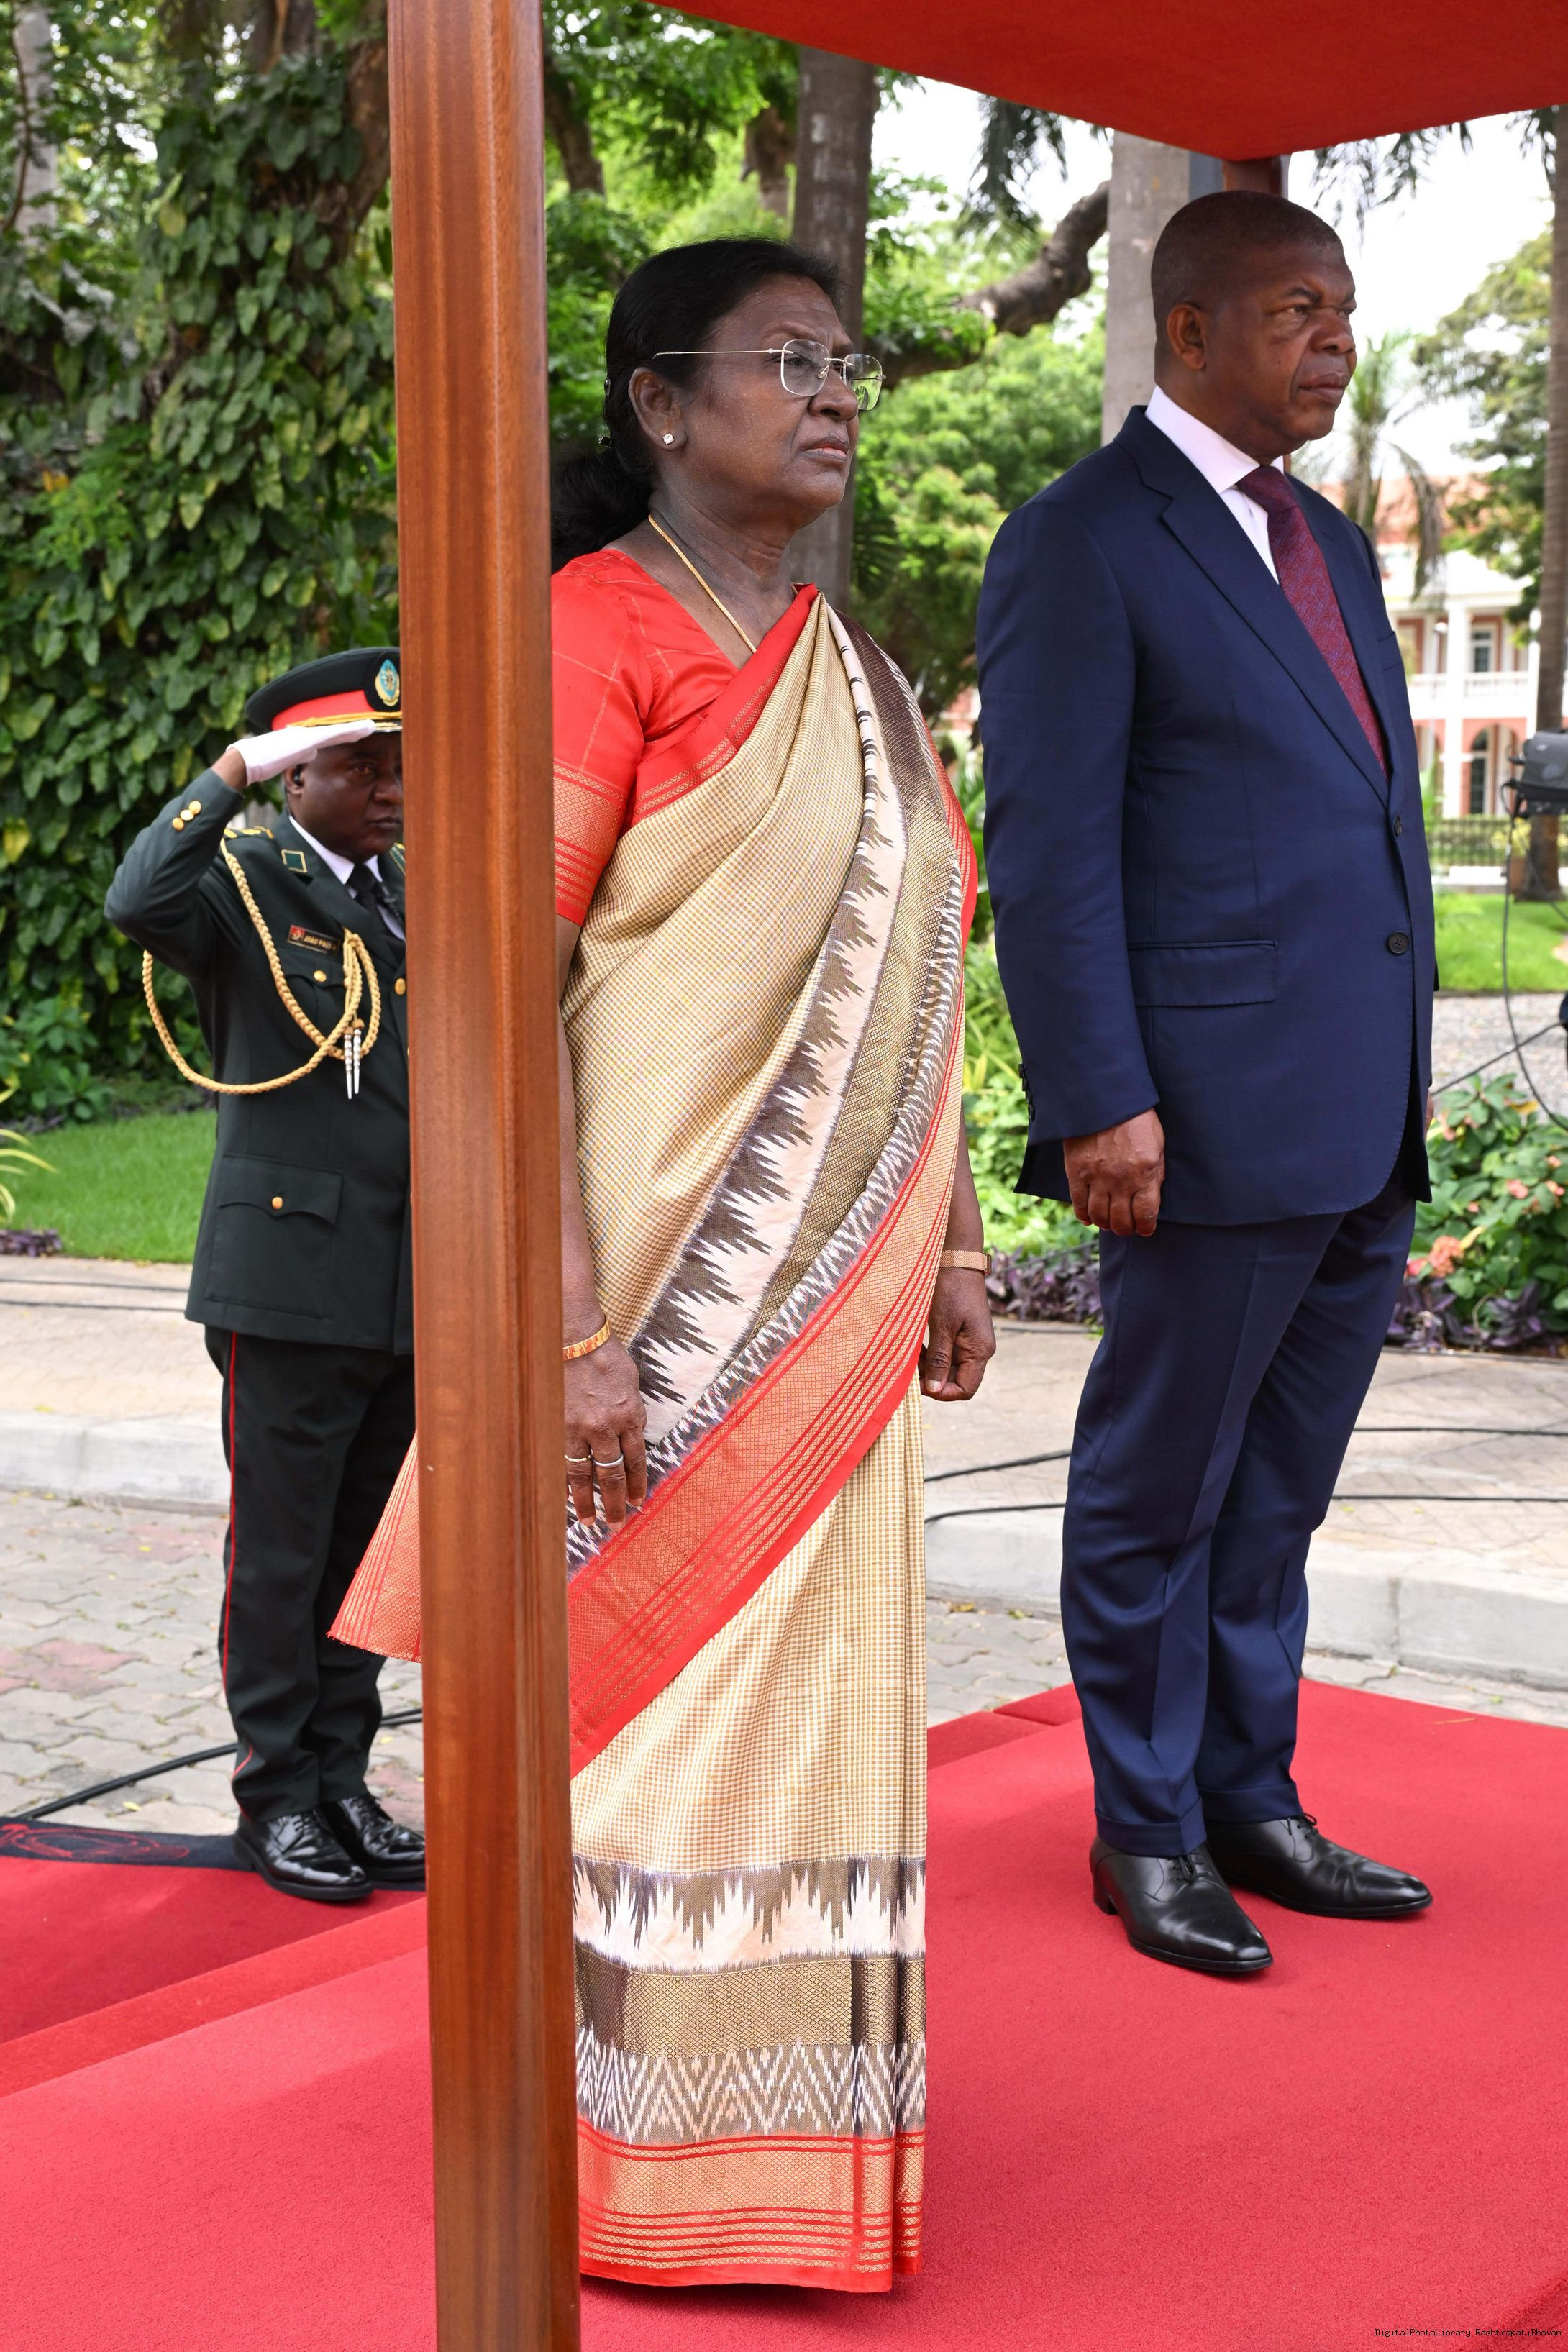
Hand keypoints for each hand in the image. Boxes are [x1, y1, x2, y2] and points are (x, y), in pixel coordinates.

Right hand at [222, 717, 375, 787]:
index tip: (359, 732)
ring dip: (355, 728)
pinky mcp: (306, 739)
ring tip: (373, 726)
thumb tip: (313, 753)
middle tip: (372, 725)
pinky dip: (350, 731)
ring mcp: (305, 735)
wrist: (244, 761)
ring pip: (336, 731)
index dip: (344, 734)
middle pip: (334, 730)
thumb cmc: (259, 763)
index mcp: (301, 737)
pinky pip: (333, 735)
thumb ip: (301, 754)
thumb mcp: (286, 759)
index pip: (327, 735)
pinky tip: (364, 730)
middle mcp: (305, 732)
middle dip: (352, 729)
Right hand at [564, 1335, 647, 1527]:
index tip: (637, 1502)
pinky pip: (562, 1459)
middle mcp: (606, 1427)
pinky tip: (564, 1495)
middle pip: (612, 1475)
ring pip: (583, 1474)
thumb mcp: (632, 1385)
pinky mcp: (557, 1425)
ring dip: (586, 1501)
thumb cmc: (607, 1357)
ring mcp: (579, 1428)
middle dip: (614, 1502)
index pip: (636, 1460)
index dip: (636, 1484)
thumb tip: (633, 1436)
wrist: (575, 1339)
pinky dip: (563, 1480)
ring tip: (589, 1521)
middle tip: (616, 1523)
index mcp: (630, 1416)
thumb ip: (633, 1413)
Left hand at [921, 1268, 995, 1400]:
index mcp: (980, 1350)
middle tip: (910, 1368)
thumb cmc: (951, 1289)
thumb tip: (934, 1389)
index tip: (919, 1384)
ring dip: (929, 1367)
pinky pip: (947, 1354)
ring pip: (949, 1368)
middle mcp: (979, 1350)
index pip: (965, 1389)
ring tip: (911, 1355)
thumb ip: (940, 1359)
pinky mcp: (962, 1335)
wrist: (957, 1260)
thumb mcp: (942, 1325)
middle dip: (933, 1378)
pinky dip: (931, 1355)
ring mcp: (971, 1343)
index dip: (943, 1392)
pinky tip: (917, 1347)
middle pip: (956, 1380)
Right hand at [1063, 1109, 1164, 1236]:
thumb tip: (1150, 1196)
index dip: (1146, 1227)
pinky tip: (1089, 1217)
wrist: (1105, 1099)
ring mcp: (1096, 1178)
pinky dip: (1084, 1215)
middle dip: (1126, 1229)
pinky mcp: (1076, 1172)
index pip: (1146, 1214)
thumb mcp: (1158, 1145)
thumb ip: (1155, 1173)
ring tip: (1109, 1223)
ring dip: (1106, 1224)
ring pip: (1099, 1216)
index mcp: (1145, 1174)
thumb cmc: (1137, 1119)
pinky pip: (1078, 1203)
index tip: (1145, 1228)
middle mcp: (1121, 1181)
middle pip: (1121, 1220)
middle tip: (1127, 1227)